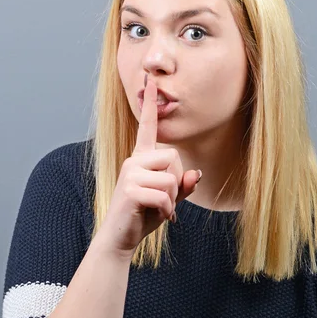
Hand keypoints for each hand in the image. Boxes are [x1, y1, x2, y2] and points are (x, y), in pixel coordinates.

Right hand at [98, 76, 200, 256]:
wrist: (120, 237)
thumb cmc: (143, 215)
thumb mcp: (168, 199)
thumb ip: (183, 186)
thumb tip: (196, 173)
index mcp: (141, 158)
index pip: (147, 127)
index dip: (150, 104)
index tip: (150, 80)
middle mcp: (134, 160)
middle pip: (174, 157)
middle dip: (176, 182)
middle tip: (163, 199)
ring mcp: (130, 173)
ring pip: (172, 178)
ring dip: (172, 199)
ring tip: (157, 208)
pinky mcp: (131, 189)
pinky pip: (165, 195)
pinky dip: (167, 210)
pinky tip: (156, 216)